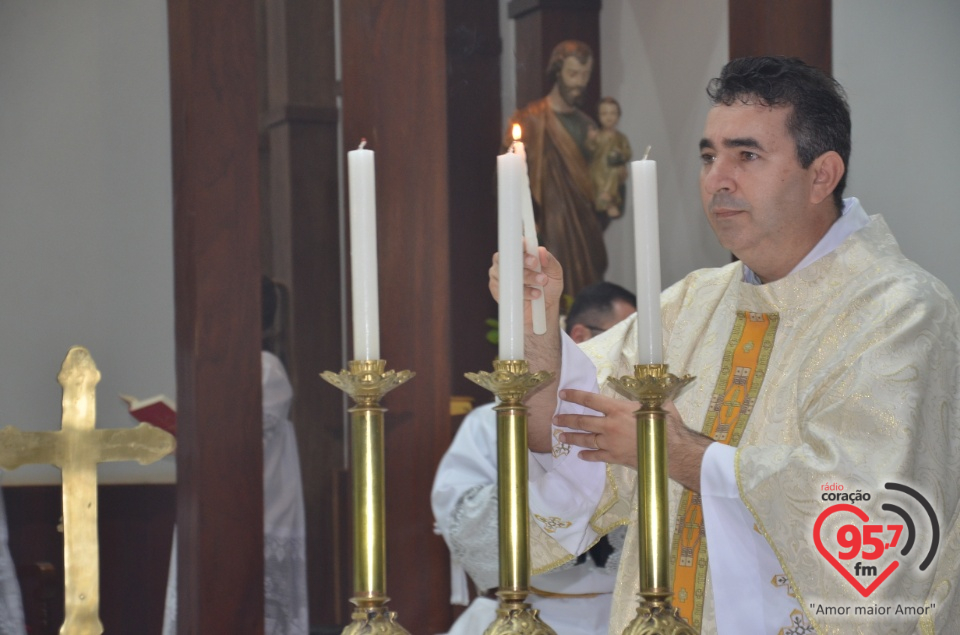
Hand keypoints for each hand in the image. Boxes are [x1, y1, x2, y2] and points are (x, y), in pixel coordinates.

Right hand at [489, 247, 563, 330]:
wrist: (544, 311)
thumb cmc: (549, 288)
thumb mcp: (555, 273)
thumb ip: (549, 261)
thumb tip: (541, 251)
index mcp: (520, 253)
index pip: (516, 243)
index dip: (521, 244)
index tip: (530, 247)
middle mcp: (507, 261)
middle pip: (508, 255)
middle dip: (524, 260)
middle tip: (536, 265)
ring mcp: (498, 274)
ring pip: (506, 271)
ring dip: (525, 278)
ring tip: (540, 287)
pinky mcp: (496, 289)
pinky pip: (504, 287)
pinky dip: (521, 292)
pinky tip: (533, 296)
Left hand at [556, 391, 713, 490]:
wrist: (672, 451)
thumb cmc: (667, 424)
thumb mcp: (656, 404)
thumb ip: (646, 397)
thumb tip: (648, 389)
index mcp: (618, 409)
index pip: (590, 400)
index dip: (575, 396)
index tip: (562, 394)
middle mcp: (610, 425)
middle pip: (583, 421)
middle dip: (567, 419)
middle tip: (555, 419)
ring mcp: (611, 442)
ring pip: (586, 439)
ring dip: (572, 437)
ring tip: (561, 436)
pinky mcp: (615, 457)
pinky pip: (597, 456)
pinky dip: (587, 455)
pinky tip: (580, 455)